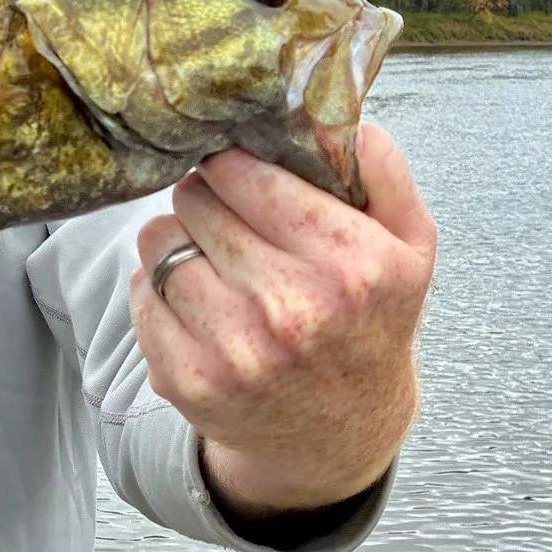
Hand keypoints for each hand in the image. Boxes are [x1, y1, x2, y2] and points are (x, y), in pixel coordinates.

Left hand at [131, 124, 433, 519]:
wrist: (340, 436)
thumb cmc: (371, 322)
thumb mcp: (410, 248)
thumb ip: (385, 173)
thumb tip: (341, 116)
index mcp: (350, 265)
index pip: (245, 173)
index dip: (233, 164)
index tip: (238, 172)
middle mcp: (292, 309)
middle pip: (195, 200)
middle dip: (205, 198)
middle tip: (224, 215)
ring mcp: (234, 351)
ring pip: (157, 242)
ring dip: (175, 239)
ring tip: (209, 256)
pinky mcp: (187, 380)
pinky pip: (141, 293)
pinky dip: (158, 287)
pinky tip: (195, 300)